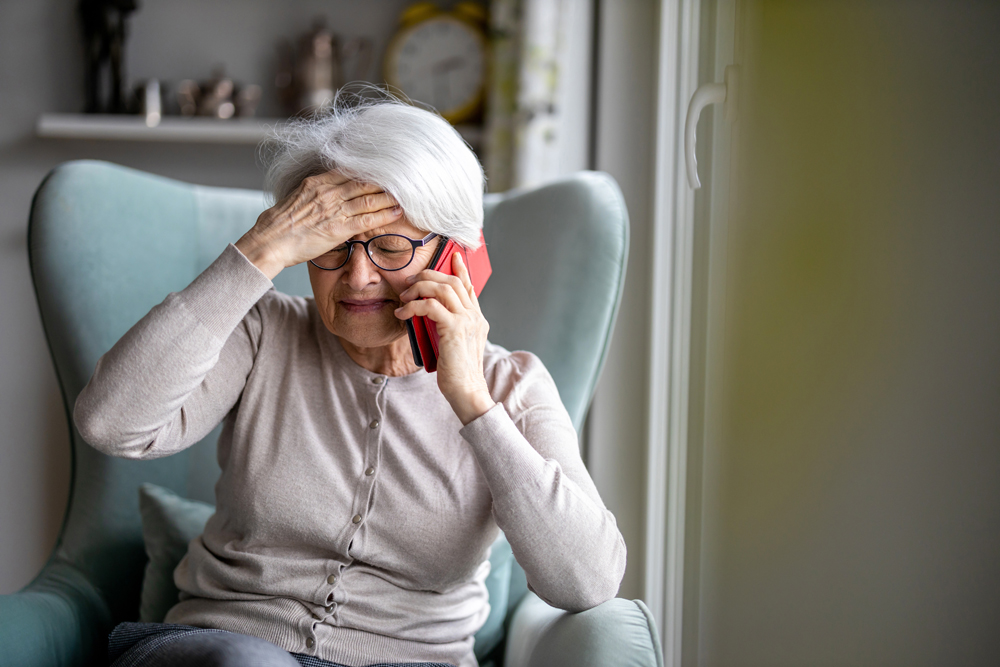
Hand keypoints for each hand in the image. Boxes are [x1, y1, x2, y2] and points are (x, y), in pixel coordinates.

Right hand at [235, 170, 401, 278]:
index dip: (369, 171)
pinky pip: (368, 219)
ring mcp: (335, 209)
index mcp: (316, 183)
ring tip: (405, 195)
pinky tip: (397, 212)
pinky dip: (385, 214)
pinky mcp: (339, 228)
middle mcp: (328, 192)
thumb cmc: (276, 225)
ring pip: (370, 198)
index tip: (383, 170)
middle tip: (402, 179)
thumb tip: (318, 194)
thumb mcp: (293, 199)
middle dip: (385, 181)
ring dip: (390, 197)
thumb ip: (311, 194)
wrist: (269, 242)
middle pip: (364, 182)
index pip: (350, 171)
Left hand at [394, 252, 495, 424]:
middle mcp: (475, 316)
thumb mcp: (453, 344)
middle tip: (410, 282)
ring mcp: (467, 321)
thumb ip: (447, 326)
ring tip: (404, 297)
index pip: (469, 287)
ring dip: (419, 288)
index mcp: (477, 319)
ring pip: (443, 288)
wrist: (466, 390)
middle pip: (453, 281)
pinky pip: (431, 306)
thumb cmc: (457, 372)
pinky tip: (403, 314)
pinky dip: (413, 306)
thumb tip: (427, 312)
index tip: (453, 256)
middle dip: (429, 276)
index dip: (461, 269)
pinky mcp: (455, 329)